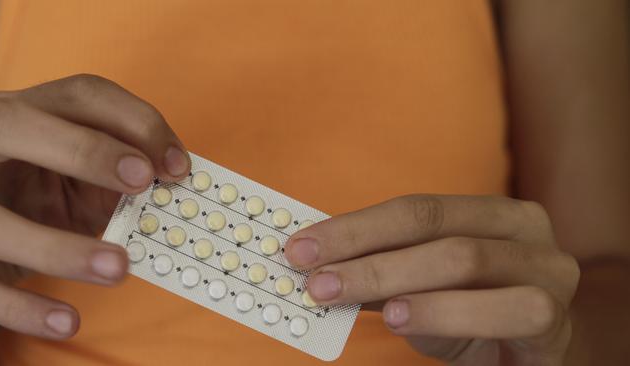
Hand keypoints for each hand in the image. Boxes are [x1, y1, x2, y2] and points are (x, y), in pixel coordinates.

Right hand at [0, 74, 189, 338]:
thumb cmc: (43, 195)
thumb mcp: (82, 179)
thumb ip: (122, 180)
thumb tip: (176, 193)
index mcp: (28, 113)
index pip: (81, 95)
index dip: (134, 121)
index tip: (177, 166)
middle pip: (14, 124)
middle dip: (85, 150)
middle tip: (142, 180)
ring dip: (57, 246)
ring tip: (117, 268)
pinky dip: (20, 308)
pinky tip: (67, 322)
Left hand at [285, 195, 579, 365]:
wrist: (532, 356)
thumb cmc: (474, 314)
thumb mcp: (424, 288)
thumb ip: (383, 273)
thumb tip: (318, 266)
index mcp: (493, 213)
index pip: (417, 209)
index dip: (354, 226)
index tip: (301, 247)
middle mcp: (526, 230)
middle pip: (435, 227)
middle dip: (365, 252)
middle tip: (313, 278)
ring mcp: (549, 271)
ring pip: (466, 260)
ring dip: (394, 277)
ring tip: (343, 295)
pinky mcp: (557, 321)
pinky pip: (507, 309)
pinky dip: (446, 311)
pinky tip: (399, 318)